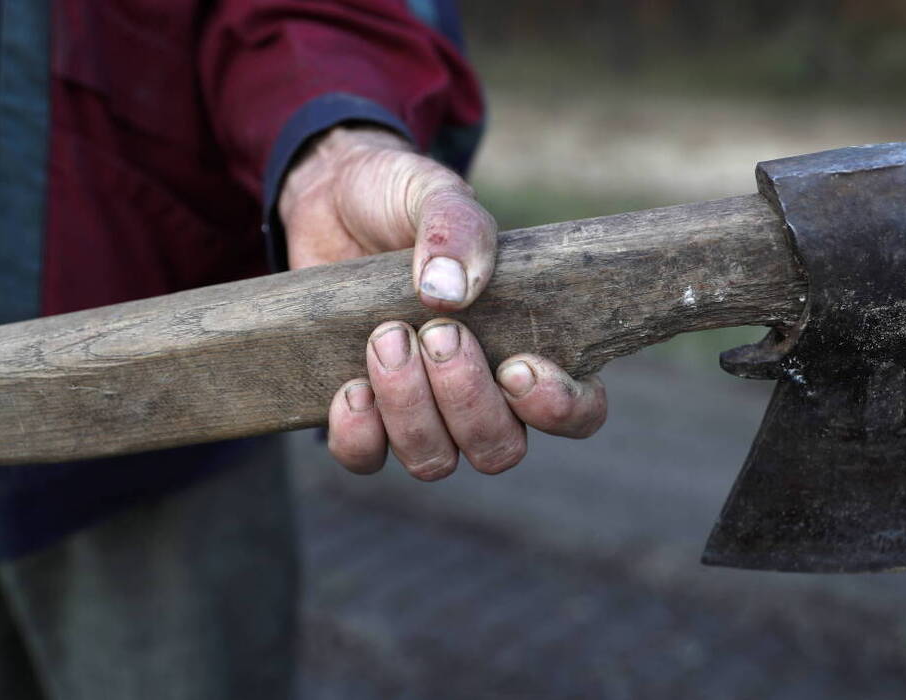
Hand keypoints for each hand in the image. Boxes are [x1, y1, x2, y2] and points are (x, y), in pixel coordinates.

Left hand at [278, 126, 606, 479]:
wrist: (327, 200)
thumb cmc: (400, 200)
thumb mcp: (433, 192)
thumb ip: (455, 229)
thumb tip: (450, 293)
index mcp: (530, 343)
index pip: (577, 411)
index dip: (559, 408)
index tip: (518, 367)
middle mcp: (483, 393)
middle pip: (500, 448)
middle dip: (465, 398)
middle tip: (436, 332)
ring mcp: (422, 411)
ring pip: (436, 460)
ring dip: (411, 408)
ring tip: (385, 338)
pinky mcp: (364, 415)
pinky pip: (366, 458)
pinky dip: (359, 433)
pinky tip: (351, 386)